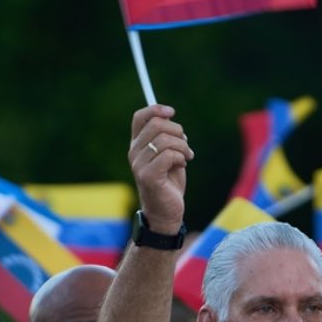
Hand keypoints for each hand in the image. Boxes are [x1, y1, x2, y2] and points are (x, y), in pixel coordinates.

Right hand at [129, 105, 193, 233]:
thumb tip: (169, 115)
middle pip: (156, 125)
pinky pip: (169, 155)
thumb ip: (166, 137)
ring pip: (166, 140)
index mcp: (137, 145)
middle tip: (186, 144)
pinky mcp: (148, 176)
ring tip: (186, 157)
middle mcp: (134, 153)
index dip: (156, 109)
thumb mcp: (169, 154)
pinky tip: (182, 166)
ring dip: (183, 147)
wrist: (166, 211)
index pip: (139, 117)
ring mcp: (139, 165)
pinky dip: (181, 158)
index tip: (171, 111)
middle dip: (178, 131)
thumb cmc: (169, 182)